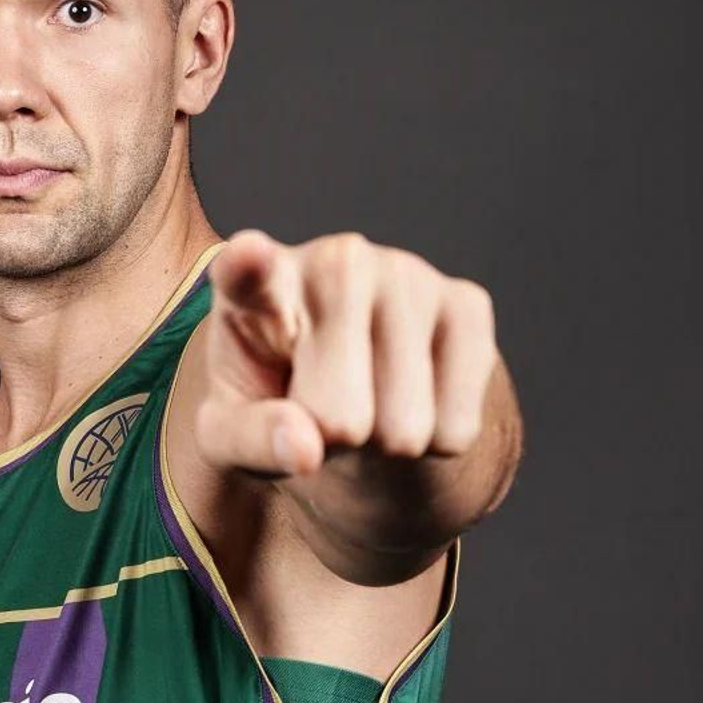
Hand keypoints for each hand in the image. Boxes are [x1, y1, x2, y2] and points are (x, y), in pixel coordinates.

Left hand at [191, 228, 497, 480]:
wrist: (353, 396)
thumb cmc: (278, 404)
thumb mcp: (235, 434)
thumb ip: (252, 440)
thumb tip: (304, 448)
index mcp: (255, 286)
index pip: (246, 272)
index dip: (248, 265)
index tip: (247, 254)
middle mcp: (335, 261)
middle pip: (340, 417)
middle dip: (335, 441)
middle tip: (324, 410)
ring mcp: (407, 274)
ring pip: (405, 429)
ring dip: (386, 445)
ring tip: (367, 402)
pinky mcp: (467, 303)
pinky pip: (456, 426)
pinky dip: (435, 443)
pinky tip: (415, 399)